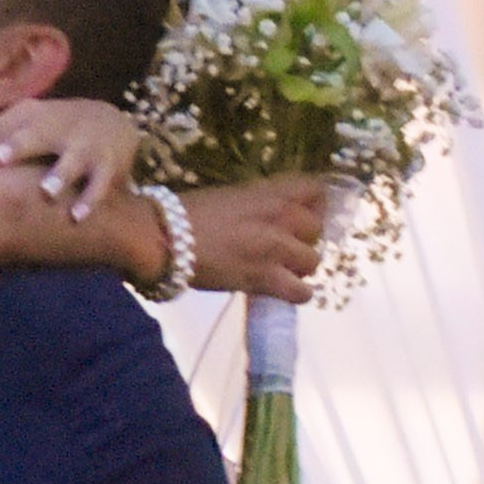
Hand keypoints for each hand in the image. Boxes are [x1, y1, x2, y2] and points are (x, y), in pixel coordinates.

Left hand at [0, 98, 140, 223]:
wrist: (112, 123)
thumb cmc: (51, 131)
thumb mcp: (23, 125)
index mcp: (30, 115)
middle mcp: (58, 124)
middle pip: (36, 134)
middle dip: (17, 146)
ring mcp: (85, 143)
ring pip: (73, 159)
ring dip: (60, 174)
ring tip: (47, 192)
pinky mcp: (109, 164)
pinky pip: (100, 184)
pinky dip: (91, 200)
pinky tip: (77, 218)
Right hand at [183, 175, 326, 301]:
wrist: (167, 237)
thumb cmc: (188, 213)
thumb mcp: (230, 197)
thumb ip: (256, 204)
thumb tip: (265, 218)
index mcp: (270, 192)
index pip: (315, 190)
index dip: (315, 205)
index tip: (305, 215)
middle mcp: (280, 216)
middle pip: (316, 229)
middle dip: (305, 240)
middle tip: (288, 248)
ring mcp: (275, 249)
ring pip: (312, 261)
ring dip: (301, 267)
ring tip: (285, 271)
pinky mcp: (264, 278)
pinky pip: (299, 291)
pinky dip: (298, 293)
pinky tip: (287, 291)